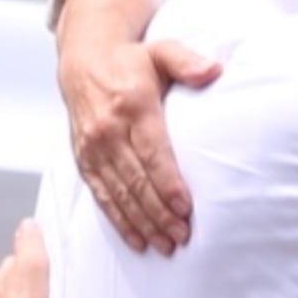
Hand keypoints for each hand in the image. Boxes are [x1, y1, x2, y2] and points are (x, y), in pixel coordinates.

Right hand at [58, 37, 218, 253]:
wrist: (84, 61)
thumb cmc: (131, 62)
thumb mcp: (162, 51)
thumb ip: (187, 61)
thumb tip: (214, 69)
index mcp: (132, 105)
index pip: (153, 151)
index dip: (168, 182)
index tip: (185, 207)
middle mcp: (109, 129)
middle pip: (137, 179)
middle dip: (159, 212)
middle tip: (182, 236)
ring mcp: (94, 148)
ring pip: (120, 193)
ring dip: (143, 223)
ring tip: (165, 245)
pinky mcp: (85, 160)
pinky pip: (102, 196)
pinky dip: (119, 221)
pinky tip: (137, 240)